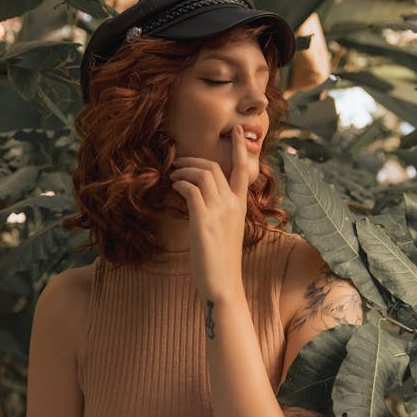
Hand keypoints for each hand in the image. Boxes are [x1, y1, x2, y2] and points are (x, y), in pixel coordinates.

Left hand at [169, 125, 249, 300]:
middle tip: (178, 163)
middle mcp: (232, 205)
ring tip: (172, 176)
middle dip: (193, 160)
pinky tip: (173, 187)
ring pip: (201, 174)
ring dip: (183, 170)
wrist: (224, 284)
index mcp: (240, 206)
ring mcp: (219, 211)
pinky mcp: (203, 220)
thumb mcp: (226, 231)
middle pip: (213, 167)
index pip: (243, 170)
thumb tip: (202, 201)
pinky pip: (190, 189)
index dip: (240, 149)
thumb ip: (220, 212)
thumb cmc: (222, 262)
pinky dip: (180, 183)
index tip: (238, 131)